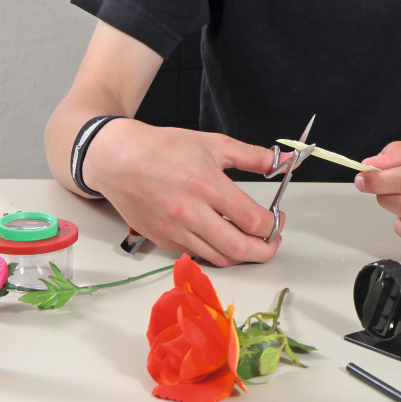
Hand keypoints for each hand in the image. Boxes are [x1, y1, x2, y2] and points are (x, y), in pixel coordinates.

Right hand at [85, 118, 282, 266]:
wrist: (118, 159)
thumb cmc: (163, 149)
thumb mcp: (213, 143)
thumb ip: (252, 156)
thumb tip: (283, 162)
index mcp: (207, 186)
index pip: (252, 220)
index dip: (272, 224)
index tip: (276, 219)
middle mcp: (190, 214)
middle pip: (239, 249)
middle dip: (264, 250)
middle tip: (272, 241)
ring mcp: (174, 231)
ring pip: (219, 258)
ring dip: (241, 255)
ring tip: (251, 241)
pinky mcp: (162, 240)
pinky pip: (197, 254)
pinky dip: (215, 251)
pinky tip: (222, 238)